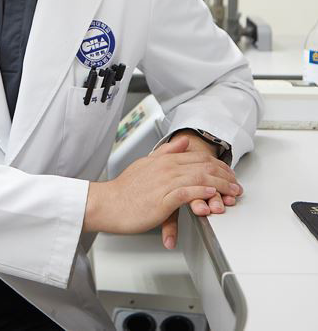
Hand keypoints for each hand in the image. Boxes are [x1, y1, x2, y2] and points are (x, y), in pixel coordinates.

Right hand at [83, 135, 241, 234]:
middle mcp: (166, 168)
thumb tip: (182, 141)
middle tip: (236, 184)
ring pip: (199, 178)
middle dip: (224, 175)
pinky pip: (188, 193)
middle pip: (203, 166)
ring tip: (232, 192)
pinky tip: (213, 196)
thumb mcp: (145, 164)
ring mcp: (165, 182)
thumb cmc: (124, 190)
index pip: (197, 157)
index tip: (228, 172)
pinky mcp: (163, 199)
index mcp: (163, 159)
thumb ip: (165, 152)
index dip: (217, 164)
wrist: (107, 203)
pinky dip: (203, 193)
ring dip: (220, 186)